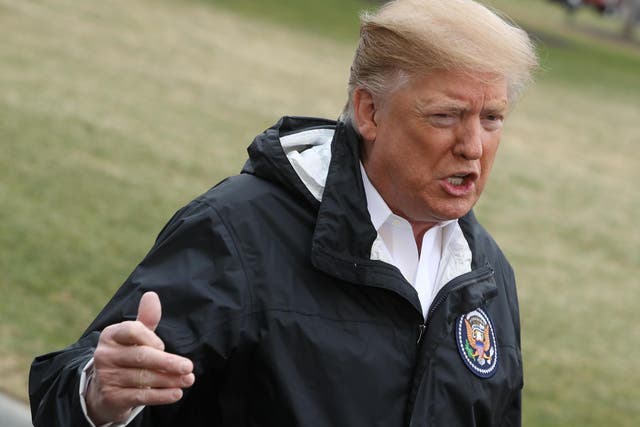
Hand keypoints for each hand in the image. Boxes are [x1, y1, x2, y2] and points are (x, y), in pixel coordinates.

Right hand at [86, 292, 194, 424]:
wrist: (104, 390)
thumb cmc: (127, 356)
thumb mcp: (135, 336)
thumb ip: (146, 319)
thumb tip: (151, 295)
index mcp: (111, 335)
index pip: (131, 330)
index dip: (150, 337)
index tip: (163, 346)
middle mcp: (104, 355)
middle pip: (141, 356)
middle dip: (168, 362)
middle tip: (188, 366)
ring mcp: (106, 377)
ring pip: (143, 378)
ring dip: (169, 380)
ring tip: (188, 380)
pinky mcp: (111, 397)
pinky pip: (140, 397)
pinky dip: (161, 396)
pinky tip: (176, 393)